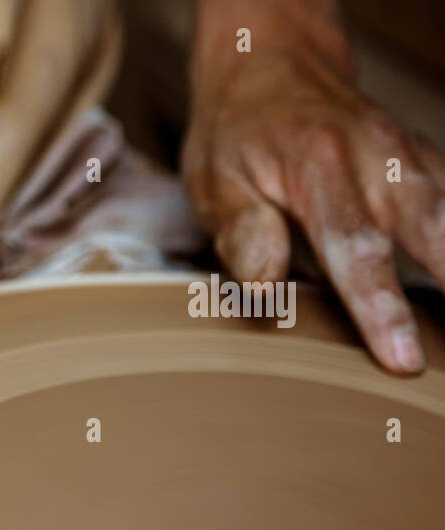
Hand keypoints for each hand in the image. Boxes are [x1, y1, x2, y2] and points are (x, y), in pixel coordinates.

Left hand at [182, 0, 443, 372]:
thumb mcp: (214, 180)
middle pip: (427, 231)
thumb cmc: (236, 132)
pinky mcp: (422, 161)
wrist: (268, 64)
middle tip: (437, 356)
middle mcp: (376, 158)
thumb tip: (265, 292)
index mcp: (319, 167)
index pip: (355, 249)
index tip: (400, 356)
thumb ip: (242, 232)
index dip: (380, 307)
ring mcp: (407, 156)